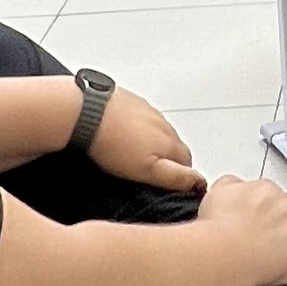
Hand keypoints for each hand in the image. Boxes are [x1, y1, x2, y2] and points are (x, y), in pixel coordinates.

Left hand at [83, 86, 200, 189]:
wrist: (87, 112)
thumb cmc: (113, 144)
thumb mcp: (147, 170)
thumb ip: (176, 176)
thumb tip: (199, 182)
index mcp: (170, 141)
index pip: (188, 163)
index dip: (181, 176)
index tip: (170, 183)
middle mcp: (164, 124)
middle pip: (174, 145)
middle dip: (168, 158)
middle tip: (150, 170)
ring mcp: (147, 110)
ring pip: (158, 131)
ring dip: (153, 141)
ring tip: (135, 153)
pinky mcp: (130, 101)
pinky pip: (141, 118)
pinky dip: (137, 127)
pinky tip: (123, 134)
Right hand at [200, 175, 286, 285]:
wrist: (228, 251)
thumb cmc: (217, 229)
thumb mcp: (214, 195)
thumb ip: (229, 185)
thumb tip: (235, 186)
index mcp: (260, 186)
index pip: (267, 193)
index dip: (262, 208)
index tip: (255, 219)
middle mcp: (280, 197)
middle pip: (285, 204)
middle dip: (278, 217)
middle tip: (264, 235)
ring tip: (281, 244)